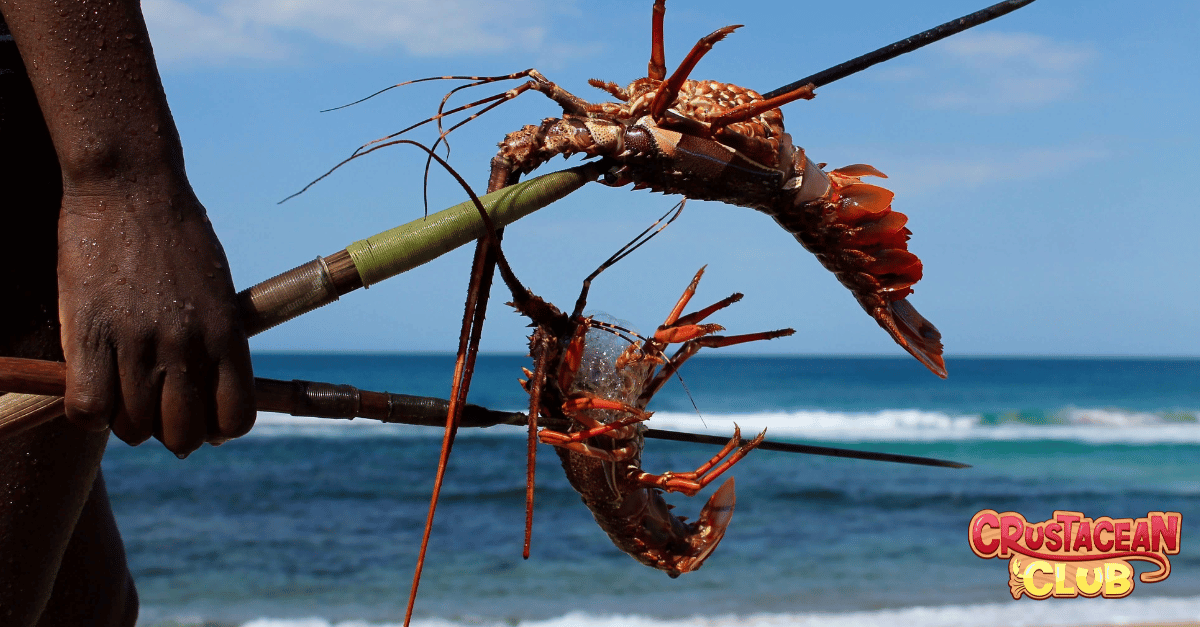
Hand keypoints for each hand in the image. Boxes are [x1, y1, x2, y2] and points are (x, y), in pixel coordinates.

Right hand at [57, 174, 254, 454]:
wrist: (130, 186)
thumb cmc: (175, 234)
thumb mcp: (214, 288)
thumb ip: (214, 339)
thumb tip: (205, 388)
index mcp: (227, 335)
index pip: (237, 417)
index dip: (220, 429)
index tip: (206, 423)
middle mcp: (189, 346)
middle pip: (184, 434)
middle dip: (173, 434)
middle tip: (158, 414)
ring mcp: (139, 343)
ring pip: (135, 427)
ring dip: (129, 423)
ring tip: (123, 397)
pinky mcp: (90, 335)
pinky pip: (89, 408)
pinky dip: (89, 412)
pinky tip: (91, 390)